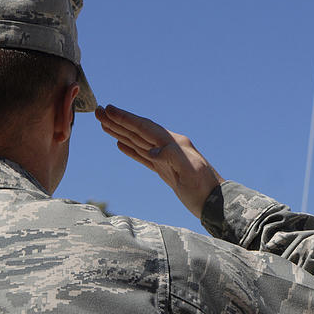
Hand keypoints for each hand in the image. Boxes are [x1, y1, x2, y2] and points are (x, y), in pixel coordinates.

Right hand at [94, 104, 224, 218]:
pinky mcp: (165, 171)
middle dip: (118, 121)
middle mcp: (169, 146)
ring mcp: (166, 158)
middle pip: (138, 130)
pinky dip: (130, 149)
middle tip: (98, 111)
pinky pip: (143, 156)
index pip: (145, 127)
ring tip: (103, 124)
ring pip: (138, 141)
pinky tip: (120, 144)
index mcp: (174, 142)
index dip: (126, 118)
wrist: (216, 204)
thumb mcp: (190, 171)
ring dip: (120, 132)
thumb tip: (150, 151)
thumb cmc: (205, 188)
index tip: (108, 109)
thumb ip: (172, 157)